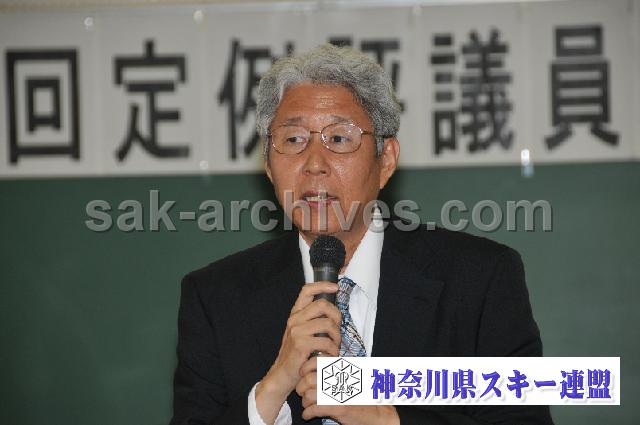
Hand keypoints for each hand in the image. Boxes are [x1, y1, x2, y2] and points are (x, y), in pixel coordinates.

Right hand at [256, 281, 341, 423]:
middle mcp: (295, 320)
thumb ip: (313, 320)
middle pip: (323, 305)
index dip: (322, 285)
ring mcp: (297, 331)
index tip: (335, 287)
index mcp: (295, 314)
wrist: (282, 374)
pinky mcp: (301, 344)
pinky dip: (333, 351)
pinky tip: (330, 356)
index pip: (306, 290)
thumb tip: (332, 310)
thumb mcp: (302, 332)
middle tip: (337, 330)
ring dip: (337, 337)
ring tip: (334, 347)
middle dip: (337, 316)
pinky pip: (326, 342)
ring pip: (328, 324)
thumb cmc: (296, 354)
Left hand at [296, 356, 399, 424]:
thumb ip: (334, 371)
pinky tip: (309, 415)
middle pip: (307, 379)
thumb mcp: (350, 377)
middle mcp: (338, 378)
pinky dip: (307, 414)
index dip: (304, 369)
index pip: (315, 361)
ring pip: (308, 395)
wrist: (378, 412)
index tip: (303, 375)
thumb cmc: (361, 395)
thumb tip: (313, 366)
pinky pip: (313, 410)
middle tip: (302, 393)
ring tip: (307, 406)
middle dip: (300, 388)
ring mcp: (338, 392)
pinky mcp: (338, 408)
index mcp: (340, 368)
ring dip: (304, 403)